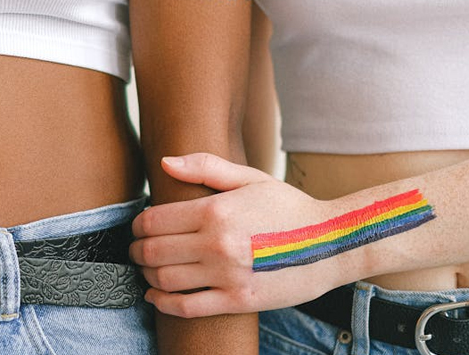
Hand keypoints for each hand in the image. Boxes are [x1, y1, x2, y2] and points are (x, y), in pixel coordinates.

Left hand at [130, 153, 350, 316]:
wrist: (332, 244)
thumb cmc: (290, 207)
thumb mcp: (252, 178)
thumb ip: (206, 167)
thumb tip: (165, 162)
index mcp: (216, 210)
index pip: (153, 220)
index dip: (136, 225)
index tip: (138, 227)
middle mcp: (217, 244)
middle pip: (153, 251)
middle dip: (136, 251)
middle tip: (136, 249)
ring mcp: (227, 275)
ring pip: (164, 281)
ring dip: (146, 276)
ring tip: (148, 270)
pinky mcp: (238, 301)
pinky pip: (186, 308)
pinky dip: (162, 304)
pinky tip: (155, 297)